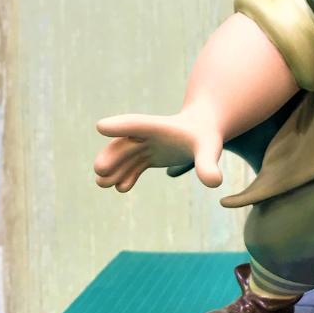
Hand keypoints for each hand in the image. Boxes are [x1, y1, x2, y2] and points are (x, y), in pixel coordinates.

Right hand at [93, 103, 224, 191]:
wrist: (205, 130)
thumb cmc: (208, 137)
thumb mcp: (209, 149)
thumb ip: (208, 164)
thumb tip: (214, 182)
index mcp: (160, 126)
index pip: (137, 124)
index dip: (120, 126)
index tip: (101, 126)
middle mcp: (149, 135)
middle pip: (125, 144)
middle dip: (112, 156)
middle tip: (99, 169)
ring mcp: (147, 145)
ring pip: (125, 157)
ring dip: (114, 169)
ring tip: (102, 183)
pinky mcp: (149, 156)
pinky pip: (134, 167)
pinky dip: (127, 176)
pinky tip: (122, 188)